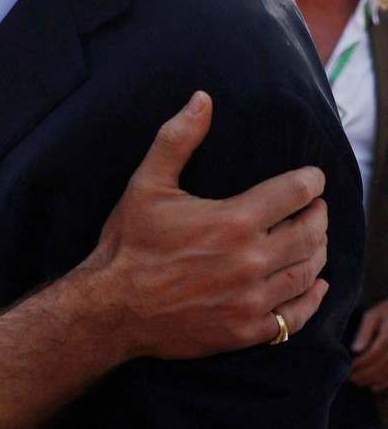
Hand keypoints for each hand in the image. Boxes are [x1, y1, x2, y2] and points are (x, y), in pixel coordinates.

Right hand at [81, 91, 328, 360]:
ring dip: (317, 253)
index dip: (310, 181)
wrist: (110, 309)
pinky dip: (311, 299)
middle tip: (313, 209)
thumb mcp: (146, 184)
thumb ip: (178, 140)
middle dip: (317, 215)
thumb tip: (202, 99)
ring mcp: (252, 298)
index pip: (296, 192)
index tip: (310, 179)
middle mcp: (252, 260)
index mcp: (234, 220)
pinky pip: (295, 316)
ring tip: (312, 241)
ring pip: (307, 272)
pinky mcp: (246, 329)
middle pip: (310, 232)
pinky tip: (314, 286)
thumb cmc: (127, 244)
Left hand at [350, 301, 387, 390]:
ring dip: (374, 380)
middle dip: (366, 374)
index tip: (349, 368)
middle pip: (383, 365)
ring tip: (359, 383)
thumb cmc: (387, 311)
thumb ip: (364, 332)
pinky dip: (386, 382)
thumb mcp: (373, 316)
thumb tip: (356, 350)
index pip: (375, 352)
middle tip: (351, 379)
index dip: (362, 362)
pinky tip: (374, 386)